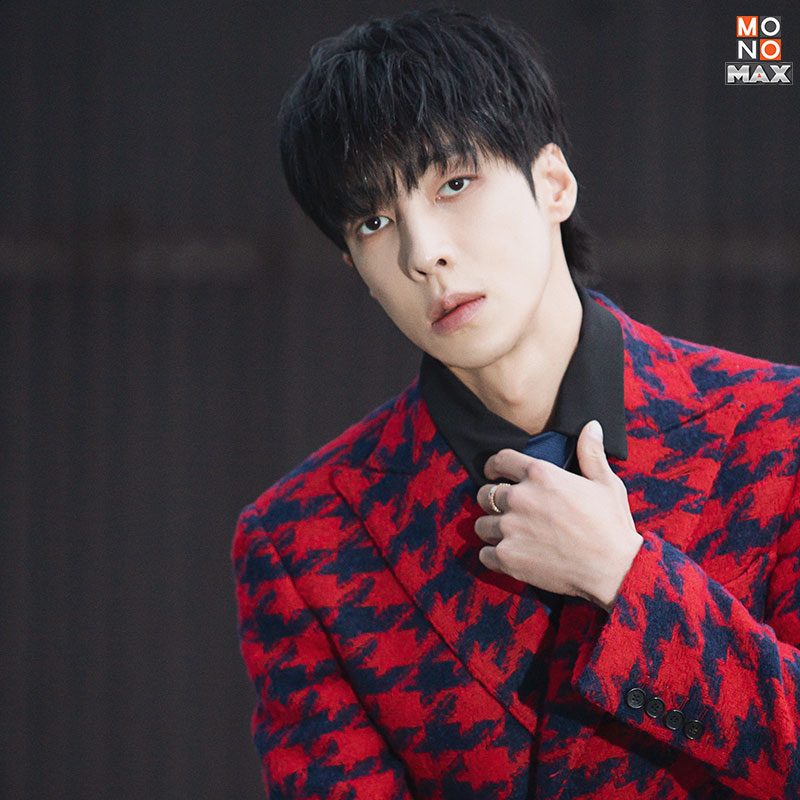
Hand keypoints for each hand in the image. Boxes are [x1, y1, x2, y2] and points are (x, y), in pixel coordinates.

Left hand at [475, 420, 641, 610]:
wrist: (613, 571)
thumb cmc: (612, 526)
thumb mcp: (606, 483)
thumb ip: (591, 453)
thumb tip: (591, 425)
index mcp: (540, 474)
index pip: (499, 460)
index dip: (493, 467)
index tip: (493, 474)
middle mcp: (519, 498)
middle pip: (484, 494)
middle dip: (492, 501)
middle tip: (507, 512)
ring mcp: (510, 528)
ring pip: (481, 525)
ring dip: (492, 529)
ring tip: (510, 536)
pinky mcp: (507, 556)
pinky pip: (484, 554)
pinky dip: (494, 556)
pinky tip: (511, 557)